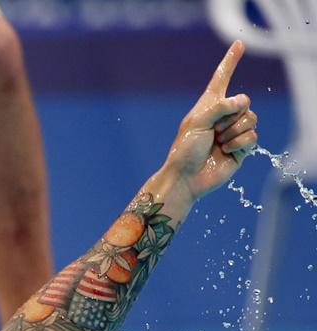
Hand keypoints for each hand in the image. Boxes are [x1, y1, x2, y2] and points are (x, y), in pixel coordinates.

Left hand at [163, 40, 258, 200]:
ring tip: (217, 142)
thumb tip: (244, 101)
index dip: (230, 61)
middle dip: (229, 117)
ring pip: (251, 119)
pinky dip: (238, 143)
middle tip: (212, 132)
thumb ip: (220, 107)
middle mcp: (223, 115)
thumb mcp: (197, 122)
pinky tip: (225, 151)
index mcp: (208, 105)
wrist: (186, 177)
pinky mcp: (242, 147)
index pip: (222, 78)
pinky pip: (253, 137)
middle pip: (244, 102)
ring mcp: (234, 131)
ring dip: (233, 131)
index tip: (239, 44)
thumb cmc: (185, 149)